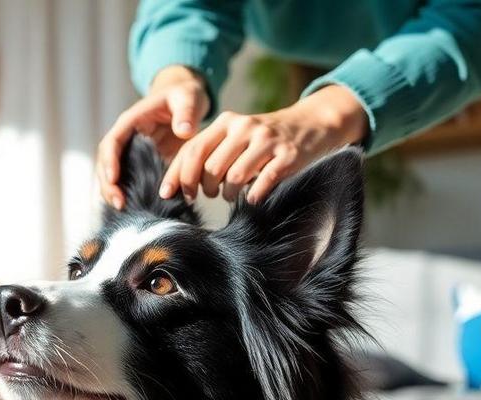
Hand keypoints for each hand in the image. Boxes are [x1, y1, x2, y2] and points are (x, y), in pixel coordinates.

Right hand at [97, 65, 209, 209]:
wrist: (184, 102)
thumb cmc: (184, 96)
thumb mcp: (188, 97)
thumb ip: (186, 112)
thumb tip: (184, 131)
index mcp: (130, 121)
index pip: (112, 142)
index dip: (109, 161)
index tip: (113, 178)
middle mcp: (125, 139)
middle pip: (106, 163)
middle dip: (108, 184)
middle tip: (120, 204)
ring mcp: (130, 154)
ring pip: (112, 176)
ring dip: (114, 193)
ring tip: (124, 210)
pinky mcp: (139, 165)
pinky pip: (128, 182)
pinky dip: (128, 195)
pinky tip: (135, 209)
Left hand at [159, 85, 367, 203]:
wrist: (310, 124)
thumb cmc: (261, 139)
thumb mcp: (234, 137)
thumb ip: (209, 153)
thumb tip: (178, 185)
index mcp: (226, 122)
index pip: (192, 150)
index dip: (178, 176)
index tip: (169, 194)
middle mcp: (245, 127)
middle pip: (210, 167)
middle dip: (203, 187)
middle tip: (207, 194)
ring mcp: (267, 141)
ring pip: (234, 177)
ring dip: (228, 194)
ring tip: (230, 194)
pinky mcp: (288, 155)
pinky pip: (262, 182)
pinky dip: (253, 195)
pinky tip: (252, 197)